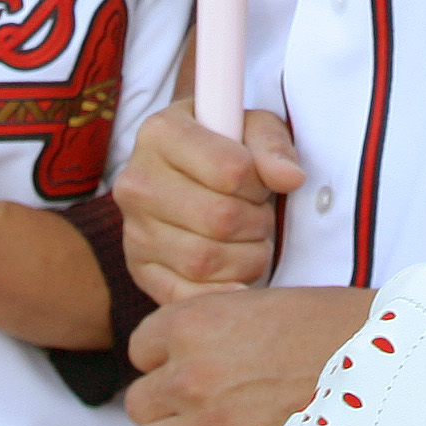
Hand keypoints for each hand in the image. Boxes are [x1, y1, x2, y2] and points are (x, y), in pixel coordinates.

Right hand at [112, 101, 303, 302]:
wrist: (187, 178)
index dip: (259, 182)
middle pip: (220, 219)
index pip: (230, 169)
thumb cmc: (226, 150)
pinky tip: (238, 277)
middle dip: (257, 223)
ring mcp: (134, 230)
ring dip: (247, 258)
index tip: (258, 182)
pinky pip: (185, 296)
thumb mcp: (253, 129)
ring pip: (205, 260)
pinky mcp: (140, 270)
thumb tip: (291, 178)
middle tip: (259, 215)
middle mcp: (136, 182)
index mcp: (160, 133)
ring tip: (249, 240)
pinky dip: (222, 292)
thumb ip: (273, 146)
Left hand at [124, 284, 371, 425]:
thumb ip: (218, 329)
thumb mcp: (266, 306)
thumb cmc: (339, 335)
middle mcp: (191, 374)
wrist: (391, 376)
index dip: (167, 359)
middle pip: (139, 402)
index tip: (197, 368)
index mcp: (198, 321)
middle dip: (167, 407)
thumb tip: (193, 355)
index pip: (141, 347)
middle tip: (208, 410)